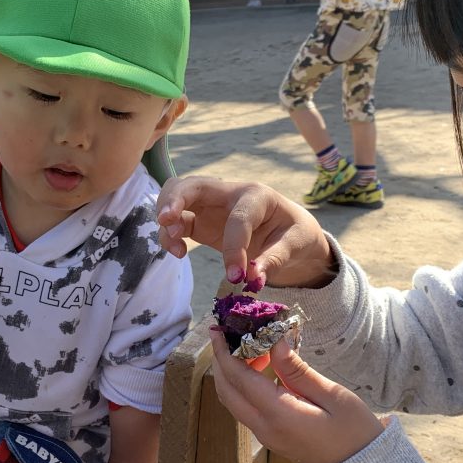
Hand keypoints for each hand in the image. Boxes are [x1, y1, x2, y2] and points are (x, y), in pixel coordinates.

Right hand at [156, 176, 335, 289]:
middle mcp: (229, 194)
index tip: (236, 277)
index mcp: (257, 195)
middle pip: (193, 184)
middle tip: (166, 222)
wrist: (290, 233)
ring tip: (174, 245)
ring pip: (177, 197)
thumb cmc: (295, 233)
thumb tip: (253, 277)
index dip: (234, 248)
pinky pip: (177, 221)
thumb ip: (275, 258)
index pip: (239, 218)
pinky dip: (170, 234)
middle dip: (175, 199)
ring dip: (167, 217)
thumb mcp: (297, 244)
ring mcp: (211, 206)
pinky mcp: (201, 222)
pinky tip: (178, 252)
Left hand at [208, 330, 382, 462]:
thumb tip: (274, 343)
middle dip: (221, 361)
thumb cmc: (355, 432)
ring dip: (232, 374)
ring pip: (234, 401)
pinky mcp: (270, 437)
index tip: (218, 329)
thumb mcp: (333, 395)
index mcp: (279, 416)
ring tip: (251, 347)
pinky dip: (244, 386)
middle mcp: (264, 428)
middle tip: (227, 335)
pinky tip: (262, 368)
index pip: (239, 379)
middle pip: (227, 391)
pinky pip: (246, 408)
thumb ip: (298, 370)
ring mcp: (265, 435)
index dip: (225, 353)